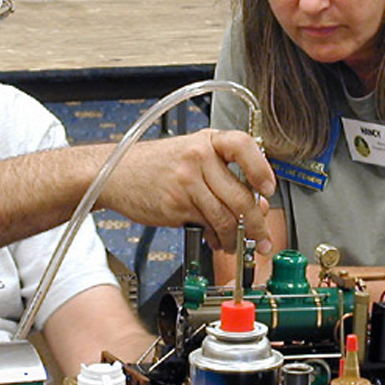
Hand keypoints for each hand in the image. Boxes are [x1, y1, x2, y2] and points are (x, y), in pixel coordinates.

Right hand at [100, 129, 274, 252]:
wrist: (115, 173)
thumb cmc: (155, 165)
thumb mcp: (192, 156)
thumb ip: (224, 175)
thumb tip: (256, 204)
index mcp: (208, 140)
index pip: (244, 146)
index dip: (261, 169)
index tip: (268, 189)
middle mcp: (199, 157)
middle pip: (240, 195)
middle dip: (257, 224)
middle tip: (262, 237)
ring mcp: (187, 182)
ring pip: (226, 217)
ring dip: (237, 237)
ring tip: (237, 244)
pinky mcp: (176, 206)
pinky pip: (207, 226)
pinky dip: (216, 238)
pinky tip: (216, 240)